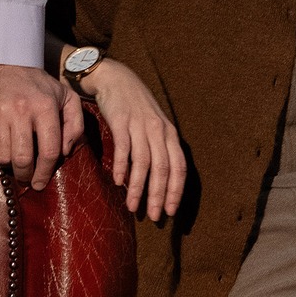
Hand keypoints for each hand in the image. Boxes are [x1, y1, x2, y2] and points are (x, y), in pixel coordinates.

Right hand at [0, 63, 84, 188]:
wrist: (1, 59)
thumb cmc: (36, 83)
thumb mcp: (64, 96)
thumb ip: (75, 123)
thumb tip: (66, 152)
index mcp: (45, 107)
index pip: (49, 151)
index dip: (45, 173)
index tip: (40, 183)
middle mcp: (21, 110)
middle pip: (23, 159)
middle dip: (25, 175)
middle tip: (25, 178)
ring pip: (2, 157)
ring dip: (7, 165)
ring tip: (10, 160)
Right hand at [83, 59, 186, 221]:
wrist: (116, 79)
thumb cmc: (136, 107)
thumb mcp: (155, 126)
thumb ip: (159, 149)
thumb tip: (161, 182)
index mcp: (170, 134)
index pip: (179, 167)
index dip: (175, 191)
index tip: (170, 211)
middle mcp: (158, 130)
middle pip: (163, 168)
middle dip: (158, 196)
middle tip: (153, 217)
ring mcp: (140, 125)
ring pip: (143, 163)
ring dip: (138, 188)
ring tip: (133, 207)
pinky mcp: (121, 121)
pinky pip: (124, 149)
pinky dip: (121, 167)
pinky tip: (118, 182)